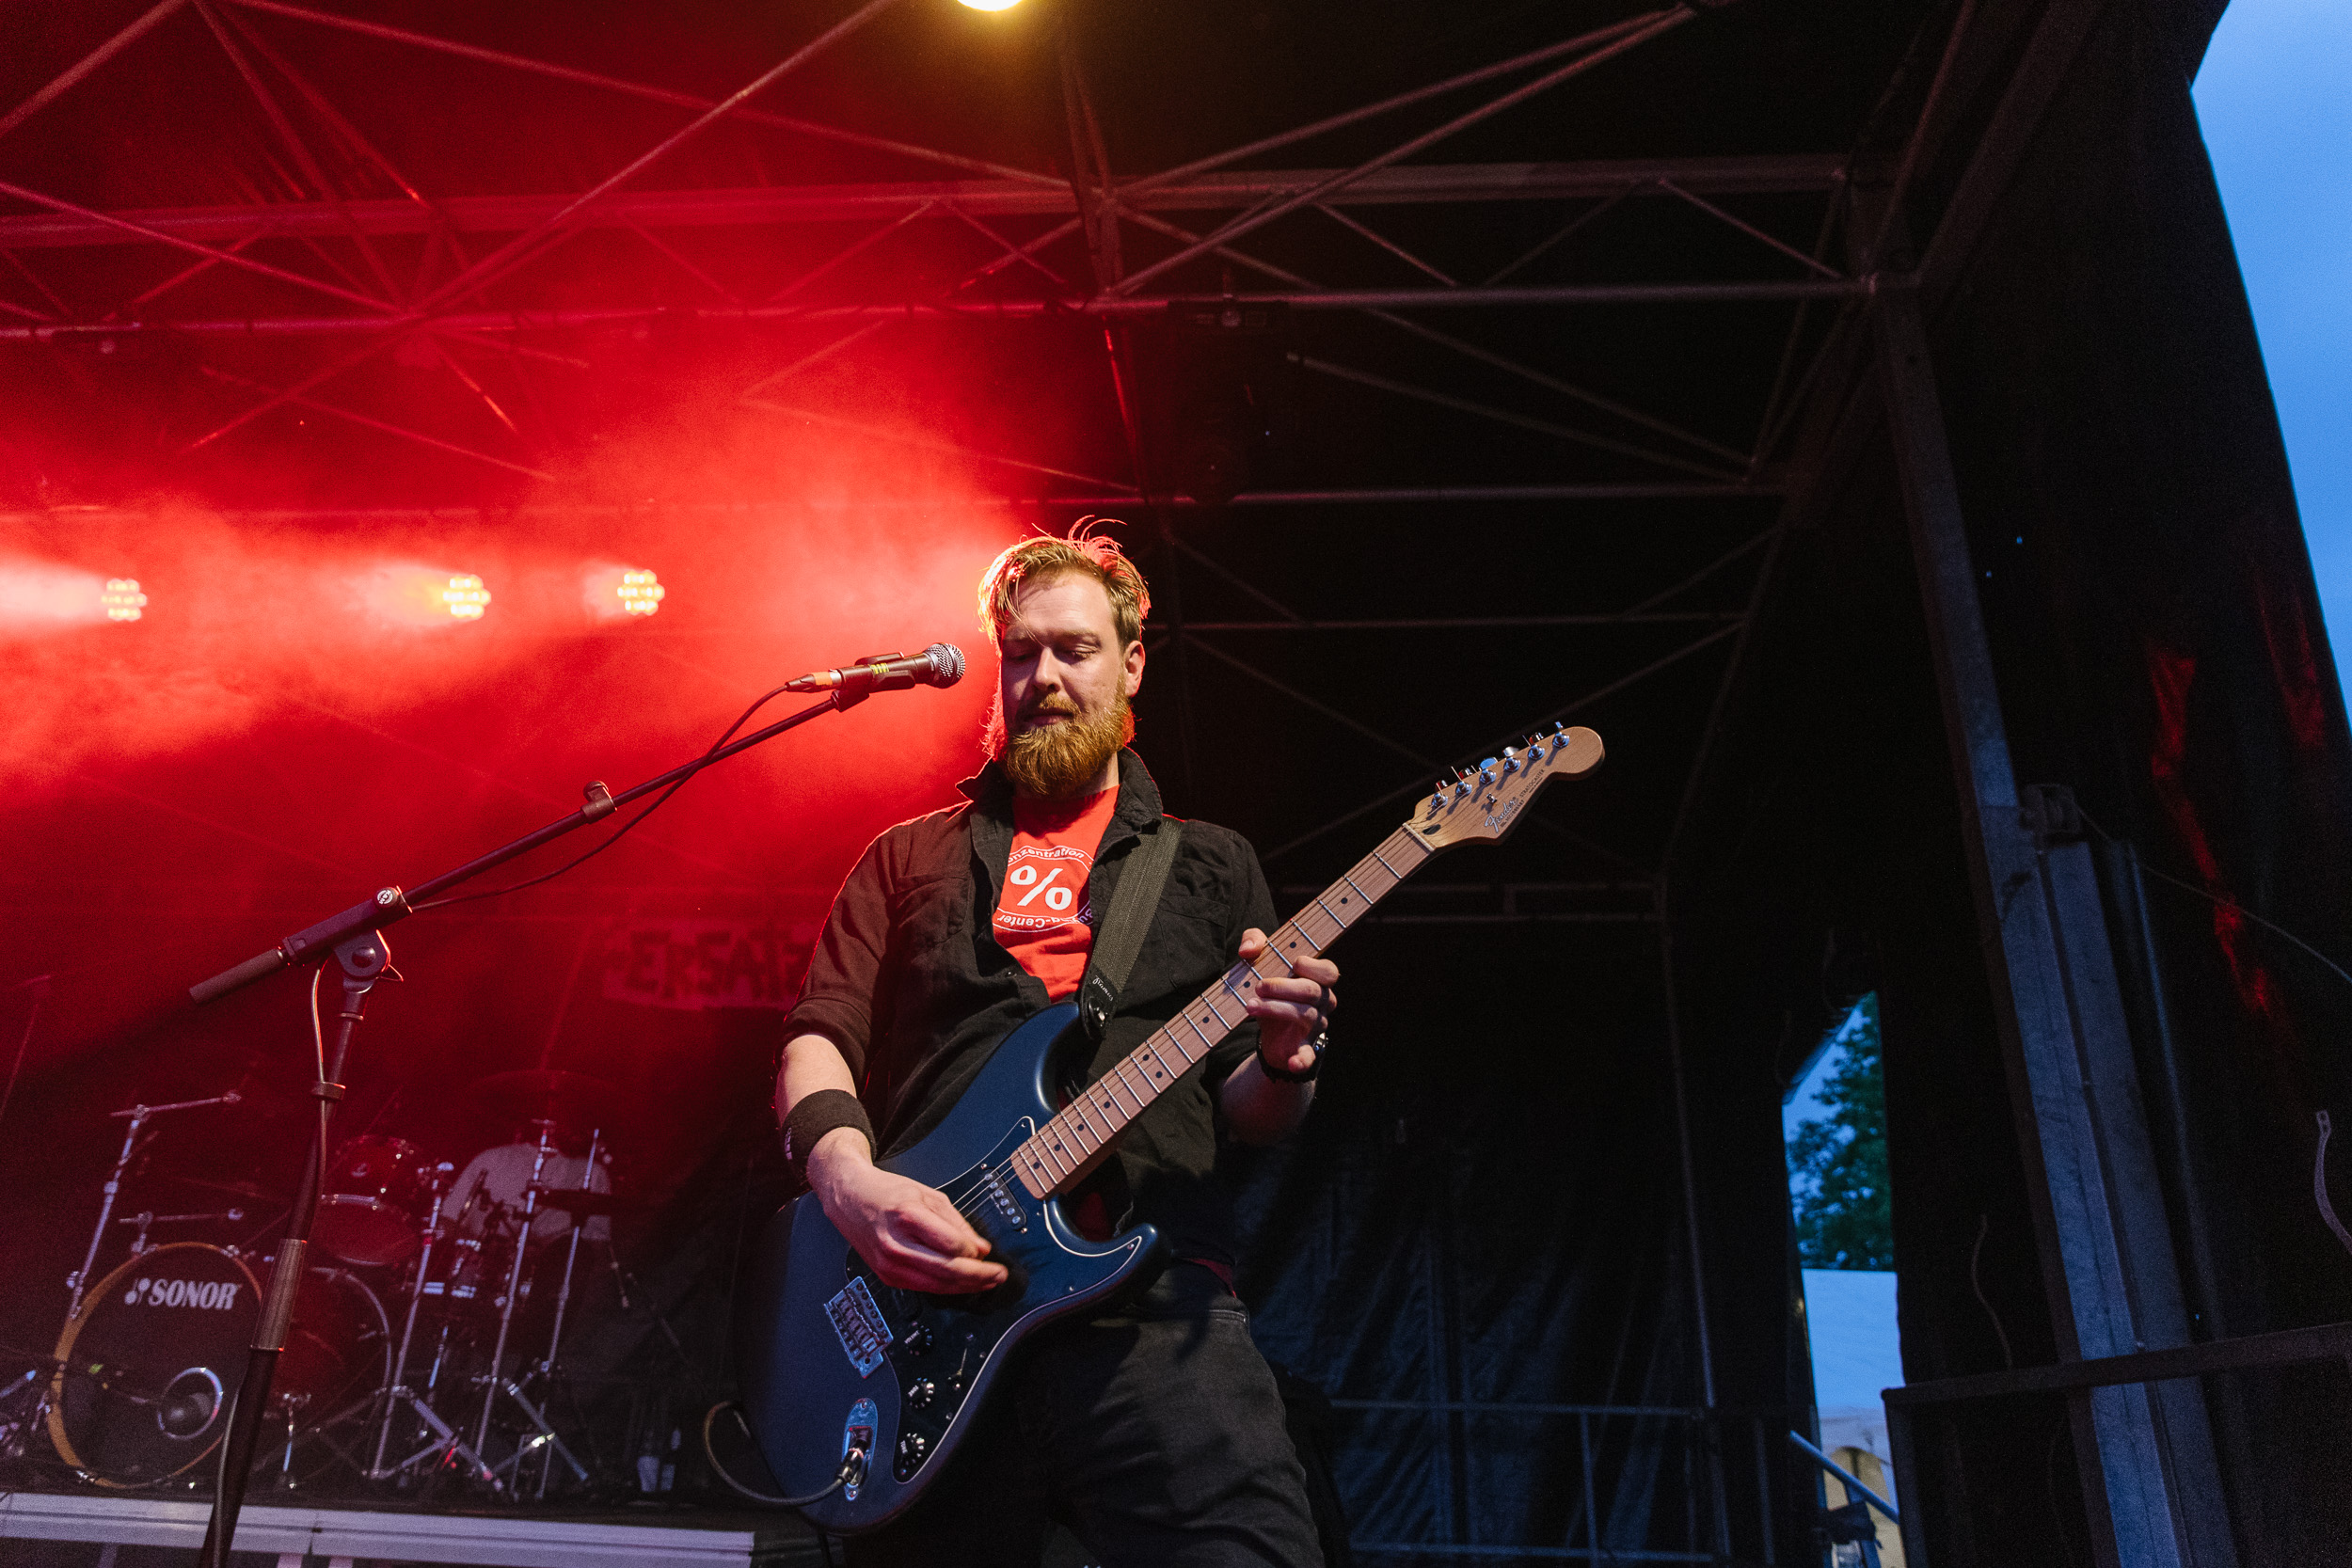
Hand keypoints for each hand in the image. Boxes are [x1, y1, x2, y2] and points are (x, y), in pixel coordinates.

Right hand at [807, 1128, 1008, 1293]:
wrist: (849, 1197)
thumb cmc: (885, 1192)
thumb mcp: (926, 1195)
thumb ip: (955, 1222)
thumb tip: (979, 1247)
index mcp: (907, 1216)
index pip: (951, 1246)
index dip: (975, 1252)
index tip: (987, 1251)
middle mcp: (896, 1244)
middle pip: (947, 1270)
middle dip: (978, 1276)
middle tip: (998, 1275)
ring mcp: (889, 1264)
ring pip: (937, 1285)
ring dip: (966, 1286)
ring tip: (986, 1282)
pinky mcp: (887, 1276)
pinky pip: (923, 1287)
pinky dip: (945, 1286)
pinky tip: (960, 1282)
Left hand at [1237, 928, 1337, 1079]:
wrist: (1267, 1028)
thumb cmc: (1269, 987)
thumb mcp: (1260, 959)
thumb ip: (1254, 941)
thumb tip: (1247, 950)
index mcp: (1317, 980)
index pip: (1329, 971)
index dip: (1313, 966)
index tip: (1292, 963)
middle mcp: (1322, 1002)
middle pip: (1312, 992)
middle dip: (1283, 987)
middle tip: (1259, 986)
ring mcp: (1315, 1026)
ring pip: (1304, 1016)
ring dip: (1275, 1009)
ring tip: (1249, 1005)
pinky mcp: (1302, 1048)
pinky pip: (1308, 1056)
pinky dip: (1302, 1060)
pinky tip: (1292, 1062)